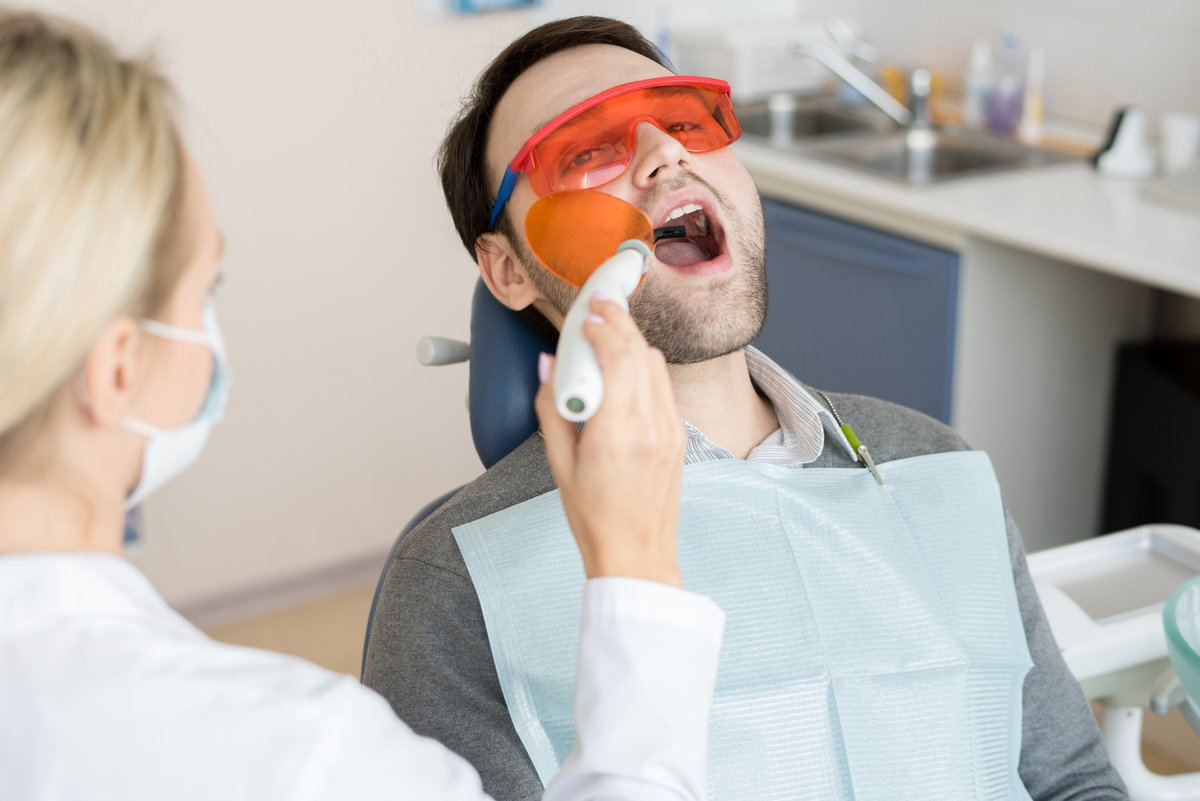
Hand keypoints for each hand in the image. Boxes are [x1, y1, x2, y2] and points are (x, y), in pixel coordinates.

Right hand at [536, 296, 685, 586]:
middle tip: (599, 305)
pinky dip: (644, 365)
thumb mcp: (558, 463)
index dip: (602, 327)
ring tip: (609, 332)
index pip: (618, 357)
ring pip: (657, 364)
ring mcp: (670, 430)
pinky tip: (625, 366)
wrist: (636, 554)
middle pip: (641, 351)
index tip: (585, 317)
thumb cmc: (594, 517)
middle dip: (619, 321)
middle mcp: (650, 426)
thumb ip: (552, 407)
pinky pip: (664, 386)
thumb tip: (550, 366)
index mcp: (617, 433)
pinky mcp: (679, 436)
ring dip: (633, 341)